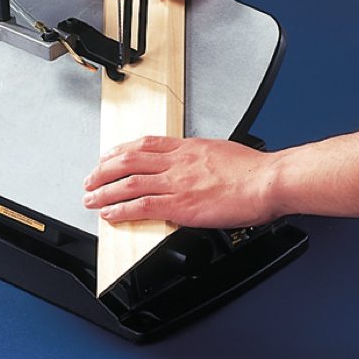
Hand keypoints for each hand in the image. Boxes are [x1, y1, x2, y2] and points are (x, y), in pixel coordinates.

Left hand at [82, 135, 279, 227]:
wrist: (268, 181)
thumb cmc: (254, 170)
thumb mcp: (220, 152)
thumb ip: (200, 158)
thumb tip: (194, 165)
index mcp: (187, 147)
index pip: (145, 144)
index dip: (121, 150)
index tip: (108, 155)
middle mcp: (176, 162)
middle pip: (128, 161)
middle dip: (104, 170)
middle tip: (90, 179)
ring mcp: (176, 182)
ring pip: (129, 183)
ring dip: (105, 191)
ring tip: (91, 198)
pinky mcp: (180, 205)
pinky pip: (142, 206)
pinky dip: (121, 209)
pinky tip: (110, 214)